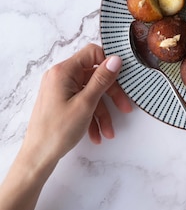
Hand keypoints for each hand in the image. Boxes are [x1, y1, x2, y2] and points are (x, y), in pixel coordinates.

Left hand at [21, 44, 132, 174]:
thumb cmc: (57, 131)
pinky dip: (92, 117)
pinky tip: (97, 134)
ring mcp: (60, 90)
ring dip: (103, 112)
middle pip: (94, 76)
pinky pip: (82, 103)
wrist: (37, 156)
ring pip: (90, 93)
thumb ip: (102, 79)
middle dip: (111, 94)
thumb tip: (115, 59)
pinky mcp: (61, 102)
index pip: (91, 53)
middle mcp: (60, 77)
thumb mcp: (85, 103)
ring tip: (109, 131)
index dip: (109, 63)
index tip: (123, 77)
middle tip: (125, 108)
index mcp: (63, 71)